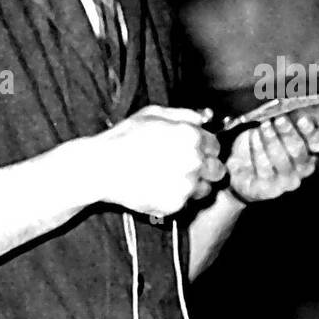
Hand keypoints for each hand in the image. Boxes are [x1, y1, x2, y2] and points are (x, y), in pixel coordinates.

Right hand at [80, 105, 224, 217]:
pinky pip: (186, 204)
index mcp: (191, 136)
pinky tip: (159, 188)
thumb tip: (206, 117)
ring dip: (194, 185)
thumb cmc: (124, 138)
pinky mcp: (175, 205)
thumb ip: (185, 114)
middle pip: (217, 170)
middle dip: (205, 168)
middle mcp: (193, 161)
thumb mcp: (153, 114)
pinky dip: (177, 198)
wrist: (100, 168)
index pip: (216, 145)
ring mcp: (186, 185)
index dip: (205, 148)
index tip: (192, 151)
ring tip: (169, 179)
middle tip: (183, 167)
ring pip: (205, 189)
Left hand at [226, 114, 318, 203]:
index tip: (301, 117)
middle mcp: (302, 169)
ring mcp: (286, 181)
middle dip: (287, 132)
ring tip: (262, 127)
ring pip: (281, 158)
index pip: (318, 142)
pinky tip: (252, 138)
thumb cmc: (261, 147)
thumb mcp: (274, 129)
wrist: (242, 173)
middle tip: (277, 119)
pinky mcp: (269, 189)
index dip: (310, 130)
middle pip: (299, 150)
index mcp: (309, 151)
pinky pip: (264, 167)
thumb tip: (291, 98)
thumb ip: (287, 117)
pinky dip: (257, 149)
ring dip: (270, 139)